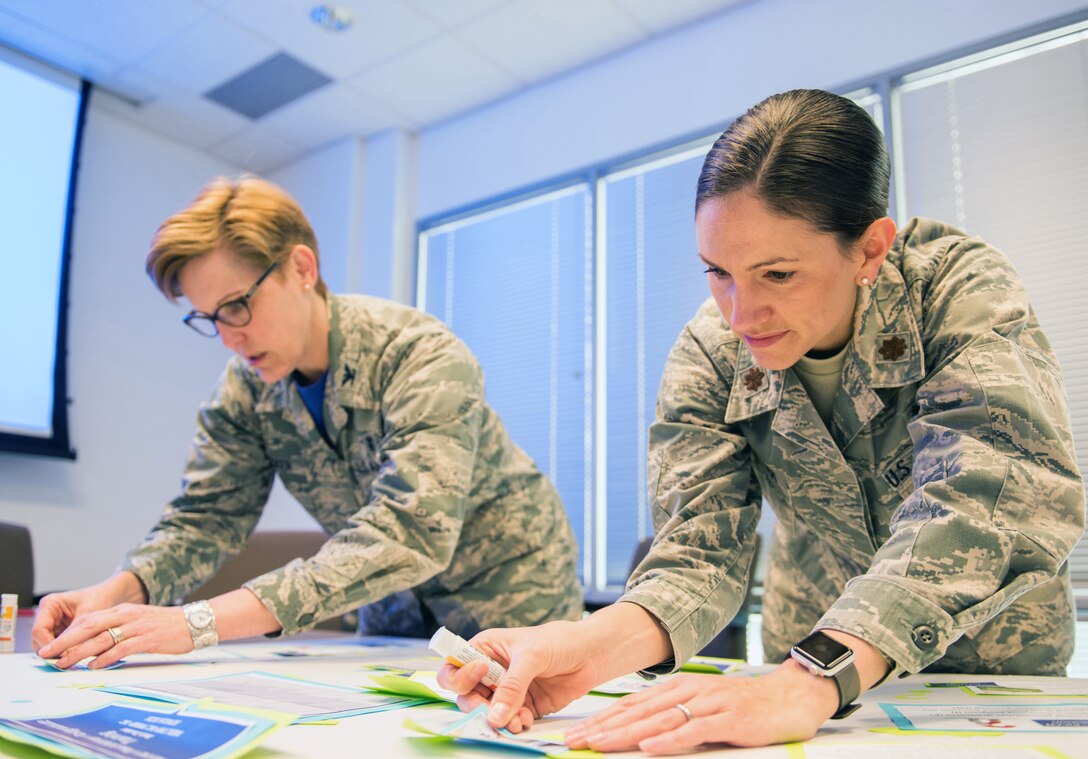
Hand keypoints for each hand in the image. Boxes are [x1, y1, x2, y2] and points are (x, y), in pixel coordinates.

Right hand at [32, 572, 146, 651]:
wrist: (111, 596)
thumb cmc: (100, 598)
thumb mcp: (87, 615)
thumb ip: (75, 633)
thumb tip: (67, 654)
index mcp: (50, 604)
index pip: (39, 631)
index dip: (48, 645)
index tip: (60, 655)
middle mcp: (47, 614)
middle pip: (39, 640)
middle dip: (52, 651)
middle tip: (65, 662)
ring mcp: (52, 624)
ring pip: (47, 645)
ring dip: (57, 653)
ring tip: (71, 660)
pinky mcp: (60, 631)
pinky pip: (57, 645)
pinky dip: (64, 651)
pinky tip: (74, 656)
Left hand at [35, 603, 193, 668]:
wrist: (195, 622)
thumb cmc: (167, 625)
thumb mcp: (139, 622)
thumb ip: (119, 630)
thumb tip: (96, 647)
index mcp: (123, 611)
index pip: (88, 619)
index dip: (67, 633)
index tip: (51, 645)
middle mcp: (127, 616)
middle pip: (89, 627)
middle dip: (65, 641)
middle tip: (47, 654)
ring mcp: (137, 627)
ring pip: (102, 638)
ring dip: (80, 652)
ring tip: (63, 663)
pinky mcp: (148, 639)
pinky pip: (122, 648)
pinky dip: (107, 657)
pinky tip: (95, 665)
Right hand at [436, 620, 606, 730]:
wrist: (591, 654)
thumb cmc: (559, 641)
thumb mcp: (532, 656)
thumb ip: (512, 686)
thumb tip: (495, 717)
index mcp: (485, 649)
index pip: (454, 666)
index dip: (460, 675)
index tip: (481, 675)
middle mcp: (491, 671)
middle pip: (466, 695)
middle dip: (478, 707)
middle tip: (492, 714)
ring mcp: (506, 690)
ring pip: (487, 712)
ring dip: (497, 720)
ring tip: (516, 722)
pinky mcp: (522, 706)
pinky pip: (508, 721)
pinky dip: (514, 724)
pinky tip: (526, 720)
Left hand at [564, 660, 839, 752]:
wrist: (791, 696)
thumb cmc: (745, 706)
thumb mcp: (703, 708)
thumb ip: (675, 718)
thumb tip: (641, 734)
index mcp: (677, 689)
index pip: (630, 706)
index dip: (600, 720)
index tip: (575, 734)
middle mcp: (686, 693)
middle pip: (635, 713)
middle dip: (601, 728)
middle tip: (572, 741)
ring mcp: (706, 704)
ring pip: (657, 721)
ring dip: (625, 734)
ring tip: (597, 744)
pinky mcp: (726, 718)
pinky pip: (692, 730)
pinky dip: (669, 740)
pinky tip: (648, 747)